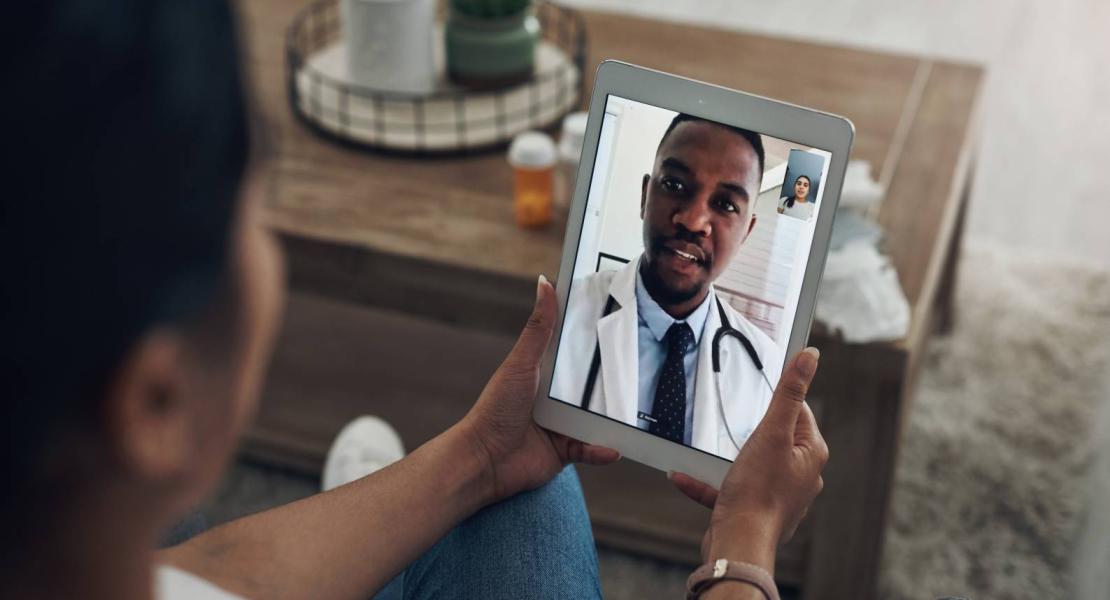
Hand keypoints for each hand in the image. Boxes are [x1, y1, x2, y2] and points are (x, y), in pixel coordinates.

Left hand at [460, 275, 620, 504]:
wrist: (484, 460)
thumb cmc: (495, 409)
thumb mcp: (521, 364)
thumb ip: (538, 327)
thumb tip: (545, 282)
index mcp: (546, 373)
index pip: (576, 352)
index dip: (597, 340)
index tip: (624, 324)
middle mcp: (556, 398)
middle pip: (593, 386)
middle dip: (615, 381)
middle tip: (644, 369)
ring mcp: (563, 424)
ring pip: (598, 418)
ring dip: (614, 418)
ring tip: (638, 413)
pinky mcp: (566, 450)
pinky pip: (592, 449)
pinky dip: (602, 449)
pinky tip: (613, 448)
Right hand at [669, 348, 827, 568]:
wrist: (739, 543)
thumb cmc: (758, 493)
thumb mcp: (772, 432)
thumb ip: (789, 392)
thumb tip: (810, 356)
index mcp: (810, 455)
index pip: (800, 413)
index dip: (779, 399)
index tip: (761, 391)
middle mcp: (799, 476)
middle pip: (776, 438)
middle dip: (751, 430)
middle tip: (733, 423)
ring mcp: (777, 496)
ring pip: (751, 465)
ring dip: (725, 457)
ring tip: (708, 449)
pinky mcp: (753, 511)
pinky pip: (729, 488)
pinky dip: (708, 481)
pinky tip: (683, 476)